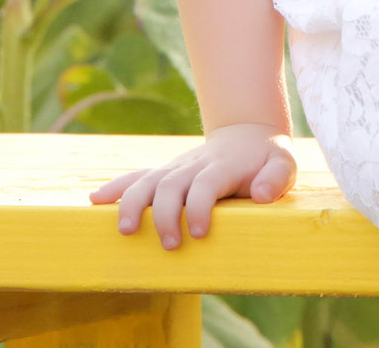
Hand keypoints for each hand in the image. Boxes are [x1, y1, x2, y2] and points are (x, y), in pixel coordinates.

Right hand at [89, 122, 297, 249]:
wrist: (246, 134)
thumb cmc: (266, 157)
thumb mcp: (283, 164)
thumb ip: (277, 178)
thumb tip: (263, 195)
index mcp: (222, 166)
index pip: (205, 185)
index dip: (198, 207)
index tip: (197, 233)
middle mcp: (193, 165)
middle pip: (170, 185)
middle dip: (163, 215)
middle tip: (168, 245)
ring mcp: (176, 168)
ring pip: (147, 181)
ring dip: (132, 204)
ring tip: (124, 231)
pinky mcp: (165, 172)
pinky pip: (136, 177)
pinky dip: (115, 187)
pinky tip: (95, 201)